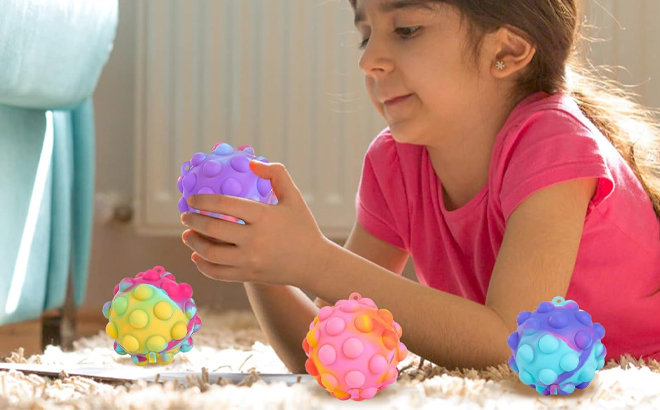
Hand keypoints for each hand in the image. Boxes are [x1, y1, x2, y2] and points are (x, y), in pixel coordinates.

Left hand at [181, 160, 327, 286]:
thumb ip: (276, 174)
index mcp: (264, 216)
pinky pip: (217, 273)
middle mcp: (254, 240)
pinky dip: (202, 265)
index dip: (203, 200)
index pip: (224, 204)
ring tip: (187, 235)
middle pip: (212, 228)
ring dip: (193, 243)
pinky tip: (197, 256)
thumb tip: (251, 162)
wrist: (315, 263)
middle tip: (186, 216)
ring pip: (210, 253)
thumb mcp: (294, 197)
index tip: (192, 199)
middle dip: (192, 220)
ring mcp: (250, 261)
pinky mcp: (248, 276)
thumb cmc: (303, 227)